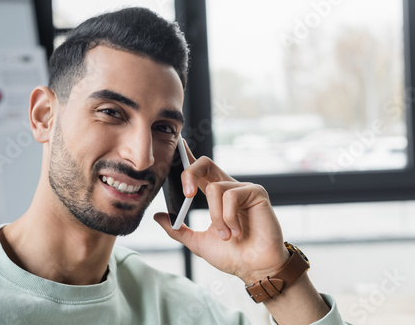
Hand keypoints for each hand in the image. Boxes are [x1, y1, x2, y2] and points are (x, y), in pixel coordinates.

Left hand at [154, 141, 289, 283]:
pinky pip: (231, 196)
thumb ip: (178, 229)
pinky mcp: (256, 192)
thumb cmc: (232, 255)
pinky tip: (238, 231)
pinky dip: (229, 218)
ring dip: (216, 217)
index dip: (188, 156)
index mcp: (215, 195)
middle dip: (190, 173)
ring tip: (226, 236)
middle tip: (187, 196)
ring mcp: (243, 189)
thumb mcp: (198, 242)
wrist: (254, 268)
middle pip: (205, 163)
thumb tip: (158, 216)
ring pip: (215, 188)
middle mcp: (228, 187)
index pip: (199, 170)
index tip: (177, 145)